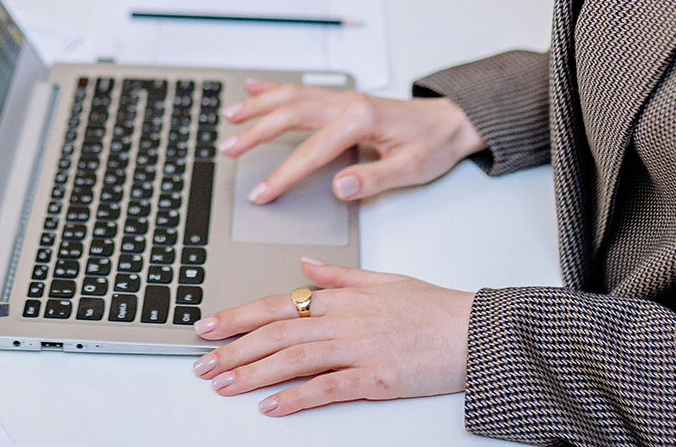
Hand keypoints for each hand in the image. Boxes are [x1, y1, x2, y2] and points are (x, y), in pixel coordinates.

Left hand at [192, 259, 474, 416]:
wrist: (474, 332)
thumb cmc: (434, 309)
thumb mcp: (383, 280)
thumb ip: (339, 276)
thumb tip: (305, 268)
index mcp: (342, 297)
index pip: (278, 304)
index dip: (238, 316)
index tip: (209, 326)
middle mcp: (343, 320)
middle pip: (276, 332)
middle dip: (233, 349)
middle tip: (202, 363)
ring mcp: (357, 349)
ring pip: (292, 358)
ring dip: (252, 373)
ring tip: (222, 385)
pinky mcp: (375, 378)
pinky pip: (327, 388)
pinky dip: (296, 397)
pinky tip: (272, 406)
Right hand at [221, 78, 483, 203]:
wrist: (451, 121)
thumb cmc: (433, 145)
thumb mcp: (410, 170)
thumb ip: (372, 179)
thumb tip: (338, 187)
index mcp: (361, 120)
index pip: (312, 152)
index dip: (283, 175)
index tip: (262, 192)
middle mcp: (348, 104)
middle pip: (291, 116)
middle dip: (256, 133)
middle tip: (227, 149)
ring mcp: (343, 98)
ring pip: (291, 98)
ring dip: (259, 106)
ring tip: (230, 117)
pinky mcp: (343, 100)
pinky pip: (302, 90)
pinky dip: (275, 88)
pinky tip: (255, 86)